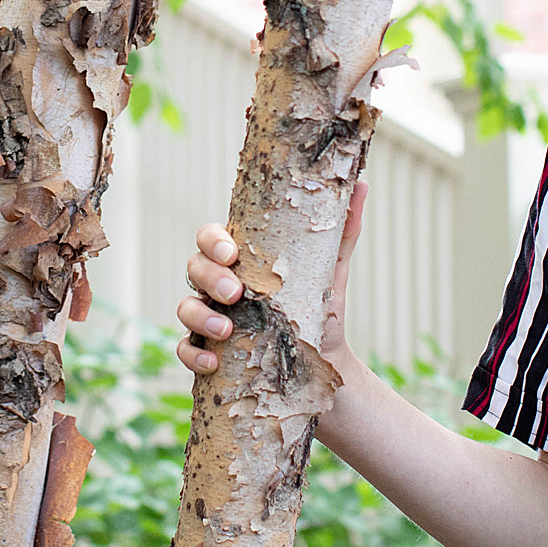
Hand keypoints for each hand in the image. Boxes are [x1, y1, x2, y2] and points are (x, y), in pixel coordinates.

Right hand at [175, 181, 364, 374]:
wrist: (325, 362)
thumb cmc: (320, 309)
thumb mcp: (330, 271)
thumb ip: (342, 231)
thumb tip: (362, 185)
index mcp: (242, 259)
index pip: (212, 237)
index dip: (213, 240)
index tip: (232, 253)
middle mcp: (218, 284)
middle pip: (194, 266)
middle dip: (209, 276)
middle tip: (235, 292)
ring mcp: (209, 316)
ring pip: (185, 307)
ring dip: (199, 315)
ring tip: (226, 329)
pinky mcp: (207, 350)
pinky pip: (186, 349)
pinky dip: (193, 353)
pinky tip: (213, 360)